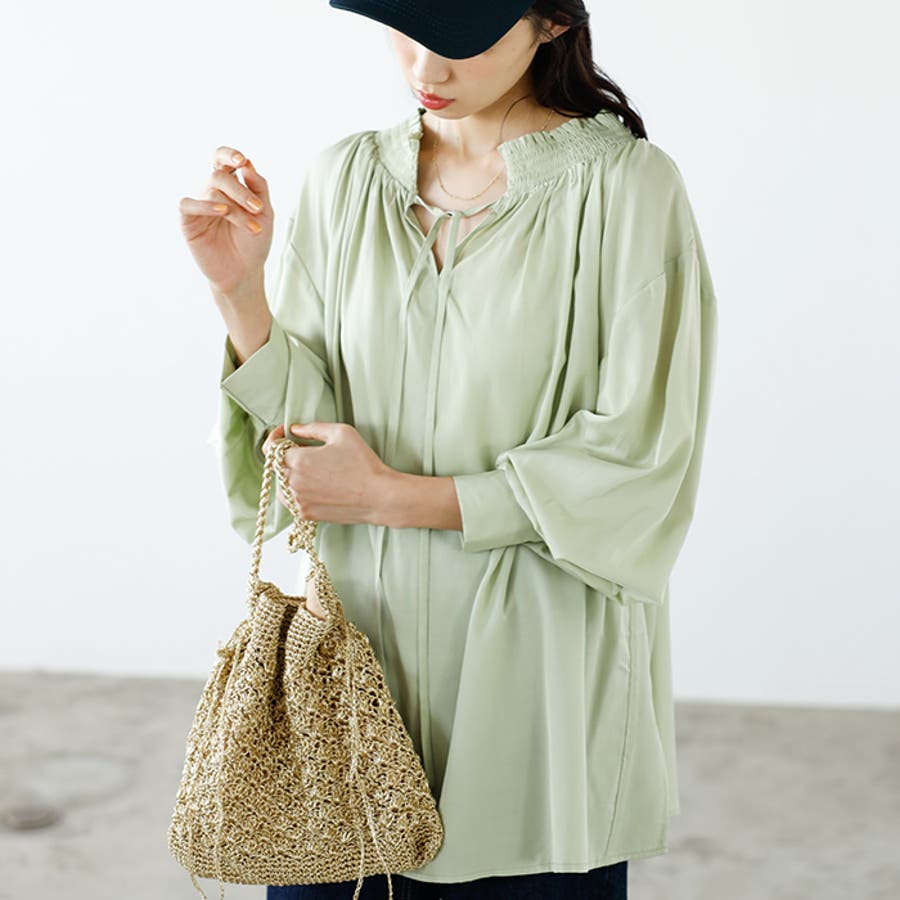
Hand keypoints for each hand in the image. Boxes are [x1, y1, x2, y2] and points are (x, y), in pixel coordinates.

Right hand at [178, 146, 273, 295]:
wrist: (244, 273)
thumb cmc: (254, 243)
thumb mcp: (265, 213)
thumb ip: (259, 186)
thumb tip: (248, 163)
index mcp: (230, 186)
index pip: (223, 160)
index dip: (229, 155)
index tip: (242, 161)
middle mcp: (212, 192)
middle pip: (220, 176)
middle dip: (241, 191)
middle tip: (257, 208)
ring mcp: (199, 205)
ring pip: (212, 192)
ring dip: (235, 208)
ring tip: (253, 227)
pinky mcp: (188, 221)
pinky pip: (188, 204)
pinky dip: (205, 205)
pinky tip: (222, 211)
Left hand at [261, 422, 396, 526]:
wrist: (378, 497)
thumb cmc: (363, 463)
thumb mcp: (342, 433)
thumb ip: (313, 428)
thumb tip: (294, 429)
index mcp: (299, 460)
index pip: (270, 447)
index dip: (275, 437)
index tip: (284, 433)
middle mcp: (293, 482)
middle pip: (276, 465)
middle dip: (285, 455)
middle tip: (304, 450)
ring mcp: (298, 501)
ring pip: (281, 484)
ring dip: (289, 474)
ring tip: (311, 469)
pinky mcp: (306, 514)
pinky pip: (291, 500)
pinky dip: (297, 491)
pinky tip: (316, 485)